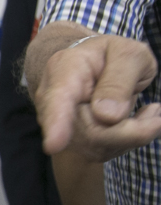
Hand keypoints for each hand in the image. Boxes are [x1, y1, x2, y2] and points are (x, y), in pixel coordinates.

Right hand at [35, 33, 160, 159]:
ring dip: (133, 133)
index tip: (54, 145)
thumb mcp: (127, 54)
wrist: (92, 65)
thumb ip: (119, 81)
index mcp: (64, 71)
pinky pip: (106, 150)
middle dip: (129, 129)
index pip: (57, 101)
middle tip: (156, 111)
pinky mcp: (76, 141)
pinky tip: (138, 119)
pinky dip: (131, 138)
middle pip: (89, 132)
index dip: (57, 123)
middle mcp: (54, 103)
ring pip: (99, 146)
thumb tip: (108, 117)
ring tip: (149, 112)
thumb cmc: (110, 55)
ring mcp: (62, 125)